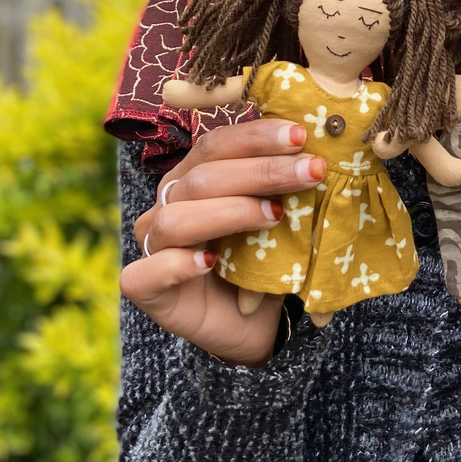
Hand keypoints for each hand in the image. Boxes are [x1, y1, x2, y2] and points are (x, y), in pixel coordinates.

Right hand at [122, 120, 326, 366]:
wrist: (250, 326)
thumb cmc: (262, 264)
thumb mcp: (278, 222)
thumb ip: (284, 192)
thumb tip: (317, 157)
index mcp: (193, 178)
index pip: (216, 145)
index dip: (256, 138)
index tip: (301, 136)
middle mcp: (168, 204)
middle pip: (203, 177)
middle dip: (261, 171)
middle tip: (310, 171)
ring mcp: (152, 245)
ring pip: (176, 218)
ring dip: (230, 212)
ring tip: (275, 215)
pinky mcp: (144, 287)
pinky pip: (146, 273)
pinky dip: (179, 264)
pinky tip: (210, 261)